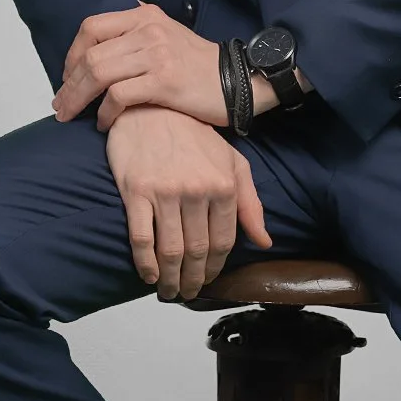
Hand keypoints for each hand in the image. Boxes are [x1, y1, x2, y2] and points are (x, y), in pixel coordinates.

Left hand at [55, 3, 228, 129]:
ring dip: (78, 99)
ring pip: (99, 73)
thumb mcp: (168, 35)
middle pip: (90, 54)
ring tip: (71, 116)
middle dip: (68, 83)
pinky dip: (105, 113)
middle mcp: (148, 30)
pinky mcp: (164, 81)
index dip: (72, 54)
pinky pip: (119, 96)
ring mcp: (156, 54)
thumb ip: (138, 33)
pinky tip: (105, 124)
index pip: (91, 27)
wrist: (241, 81)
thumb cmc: (200, 66)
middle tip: (61, 105)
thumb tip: (103, 42)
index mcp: (145, 16)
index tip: (67, 77)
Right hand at [105, 108, 272, 299]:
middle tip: (187, 293)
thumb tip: (264, 241)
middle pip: (197, 251)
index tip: (207, 279)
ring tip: (169, 291)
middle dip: (193, 279)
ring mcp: (166, 192)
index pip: (223, 241)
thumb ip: (249, 203)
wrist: (150, 107)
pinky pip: (142, 238)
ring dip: (171, 279)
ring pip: (171, 250)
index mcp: (224, 185)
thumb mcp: (231, 162)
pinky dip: (146, 264)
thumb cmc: (193, 134)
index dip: (215, 267)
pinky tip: (149, 275)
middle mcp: (197, 190)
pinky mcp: (136, 191)